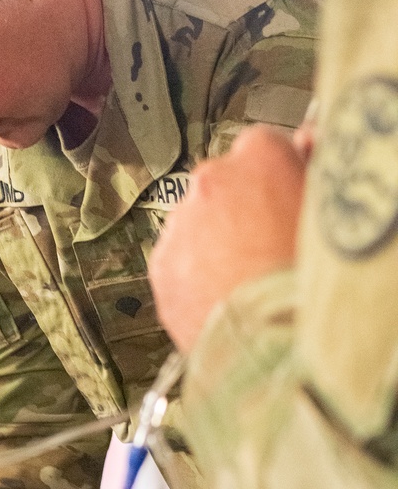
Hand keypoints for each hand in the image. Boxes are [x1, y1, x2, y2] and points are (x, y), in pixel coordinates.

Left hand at [148, 124, 305, 350]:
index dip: (276, 176)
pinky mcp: (161, 264)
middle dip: (240, 209)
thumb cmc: (309, 278)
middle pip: (223, 185)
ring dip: (214, 243)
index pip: (263, 146)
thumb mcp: (327, 213)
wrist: (273, 341)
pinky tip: (223, 296)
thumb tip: (306, 146)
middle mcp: (212, 182)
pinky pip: (176, 262)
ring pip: (196, 224)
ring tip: (245, 280)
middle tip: (266, 246)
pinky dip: (192, 275)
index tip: (284, 197)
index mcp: (260, 158)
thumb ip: (313, 170)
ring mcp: (181, 223)